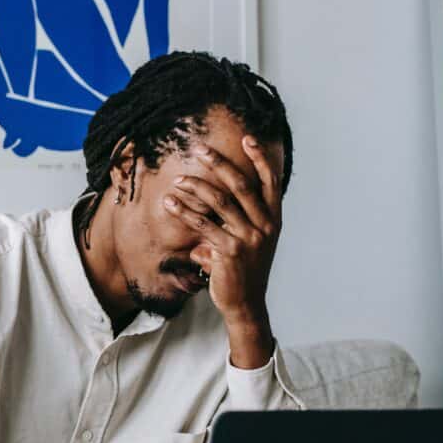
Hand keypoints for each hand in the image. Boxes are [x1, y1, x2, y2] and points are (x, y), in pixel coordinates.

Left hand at [162, 135, 281, 366]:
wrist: (245, 304)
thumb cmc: (243, 271)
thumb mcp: (249, 242)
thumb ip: (237, 221)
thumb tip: (214, 205)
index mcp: (273, 220)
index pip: (270, 182)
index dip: (260, 158)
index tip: (247, 138)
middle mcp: (265, 226)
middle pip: (242, 185)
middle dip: (220, 163)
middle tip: (200, 148)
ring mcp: (249, 238)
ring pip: (220, 202)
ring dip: (196, 186)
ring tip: (178, 179)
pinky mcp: (230, 252)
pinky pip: (203, 225)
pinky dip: (184, 211)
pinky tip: (169, 203)